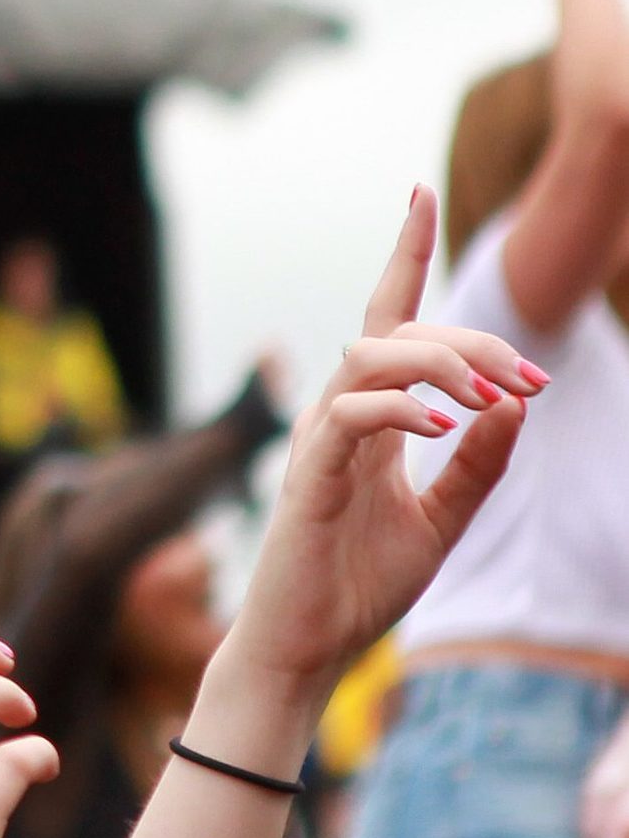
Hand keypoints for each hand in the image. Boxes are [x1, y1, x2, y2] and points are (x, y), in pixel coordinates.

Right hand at [212, 188, 539, 710]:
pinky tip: (445, 428)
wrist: (307, 645)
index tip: (417, 192)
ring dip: (441, 365)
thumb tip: (514, 404)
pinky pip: (352, 416)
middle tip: (530, 379)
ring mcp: (317, 439)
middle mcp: (335, 412)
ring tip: (492, 400)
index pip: (387, 317)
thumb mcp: (443, 520)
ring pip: (370, 356)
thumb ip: (478, 464)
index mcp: (366, 416)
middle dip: (471, 341)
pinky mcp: (309, 474)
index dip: (403, 253)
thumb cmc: (360, 583)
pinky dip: (403, 411)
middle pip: (398, 332)